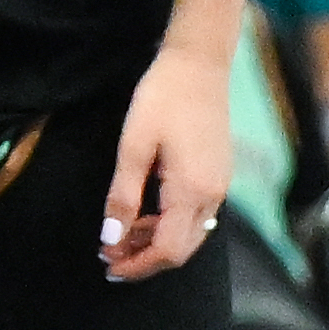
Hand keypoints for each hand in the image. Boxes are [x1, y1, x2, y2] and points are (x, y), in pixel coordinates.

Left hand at [100, 44, 233, 280]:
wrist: (198, 63)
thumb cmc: (162, 98)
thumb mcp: (133, 147)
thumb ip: (123, 196)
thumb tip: (111, 238)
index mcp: (192, 191)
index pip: (168, 250)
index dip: (137, 265)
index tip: (108, 266)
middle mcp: (213, 195)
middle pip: (181, 249)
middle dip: (145, 258)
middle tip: (108, 254)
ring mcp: (220, 185)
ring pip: (189, 234)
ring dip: (155, 241)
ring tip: (119, 234)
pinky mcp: (218, 175)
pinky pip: (195, 215)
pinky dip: (168, 224)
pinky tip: (144, 214)